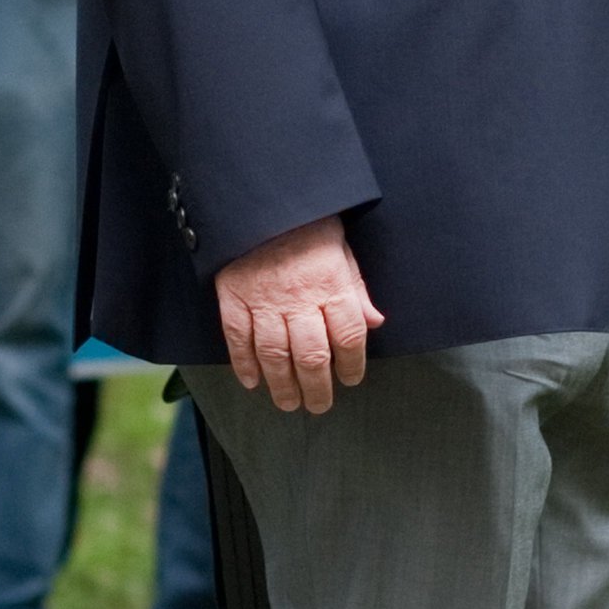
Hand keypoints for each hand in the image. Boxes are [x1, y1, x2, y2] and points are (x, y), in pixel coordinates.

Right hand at [215, 214, 382, 414]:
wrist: (264, 202)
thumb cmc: (310, 226)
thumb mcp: (344, 251)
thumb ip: (357, 290)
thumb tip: (375, 323)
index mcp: (331, 285)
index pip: (348, 335)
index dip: (352, 363)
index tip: (352, 379)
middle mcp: (299, 299)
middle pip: (311, 355)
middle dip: (317, 386)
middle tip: (318, 406)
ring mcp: (263, 301)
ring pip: (274, 354)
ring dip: (282, 384)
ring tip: (288, 403)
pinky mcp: (234, 298)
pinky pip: (238, 338)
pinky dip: (244, 363)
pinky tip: (253, 382)